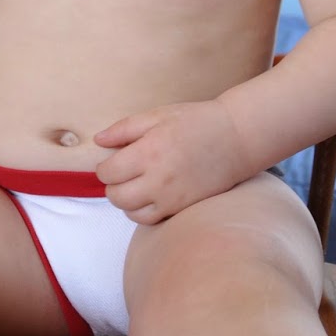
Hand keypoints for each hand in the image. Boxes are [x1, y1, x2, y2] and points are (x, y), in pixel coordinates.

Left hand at [93, 99, 246, 223]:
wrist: (236, 138)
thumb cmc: (196, 122)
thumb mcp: (157, 115)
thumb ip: (124, 129)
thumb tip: (98, 141)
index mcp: (148, 152)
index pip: (108, 173)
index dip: (104, 167)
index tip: (111, 161)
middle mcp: (158, 180)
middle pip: (116, 197)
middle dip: (112, 185)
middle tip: (122, 174)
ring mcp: (172, 198)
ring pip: (132, 213)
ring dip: (127, 201)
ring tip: (136, 185)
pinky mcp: (184, 208)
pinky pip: (153, 220)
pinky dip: (145, 211)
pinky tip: (151, 195)